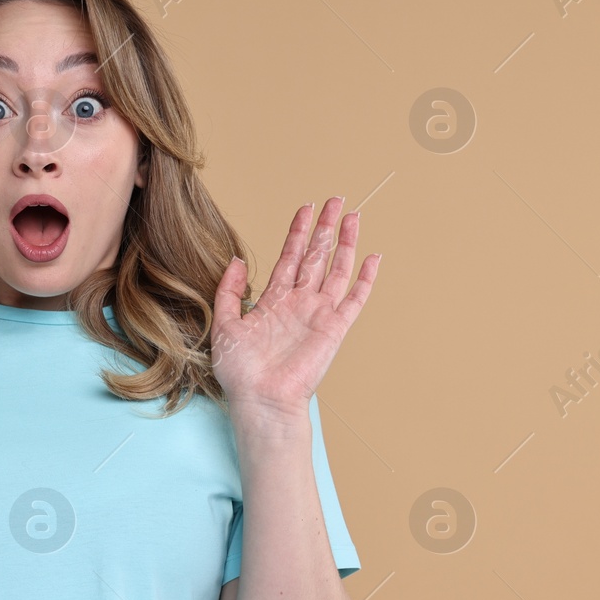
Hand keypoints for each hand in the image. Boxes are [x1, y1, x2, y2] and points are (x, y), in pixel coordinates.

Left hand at [210, 196, 379, 414]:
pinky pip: (354, 299)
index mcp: (275, 300)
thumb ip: (230, 290)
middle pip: (316, 255)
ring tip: (352, 216)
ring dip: (345, 242)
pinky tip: (374, 257)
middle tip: (335, 199)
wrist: (261, 399)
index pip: (290, 256)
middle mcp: (299, 303)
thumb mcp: (225, 324)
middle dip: (325, 227)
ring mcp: (319, 314)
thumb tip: (237, 260)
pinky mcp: (334, 328)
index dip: (297, 231)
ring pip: (336, 269)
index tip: (305, 207)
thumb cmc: (241, 371)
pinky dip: (365, 278)